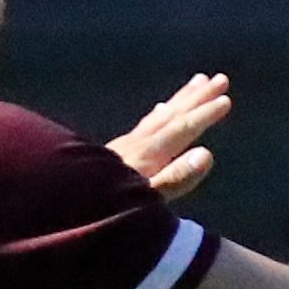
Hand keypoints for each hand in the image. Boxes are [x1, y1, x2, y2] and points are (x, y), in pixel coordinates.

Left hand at [110, 72, 229, 200]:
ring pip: (159, 115)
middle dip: (197, 97)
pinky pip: (145, 125)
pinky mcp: (116, 153)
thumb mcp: (146, 201)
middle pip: (172, 115)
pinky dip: (158, 114)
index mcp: (147, 154)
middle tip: (220, 79)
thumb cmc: (106, 210)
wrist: (63, 203)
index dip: (205, 114)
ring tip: (198, 82)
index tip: (226, 99)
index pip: (182, 128)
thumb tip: (206, 154)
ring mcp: (125, 146)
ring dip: (181, 99)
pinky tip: (161, 110)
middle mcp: (137, 144)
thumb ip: (176, 179)